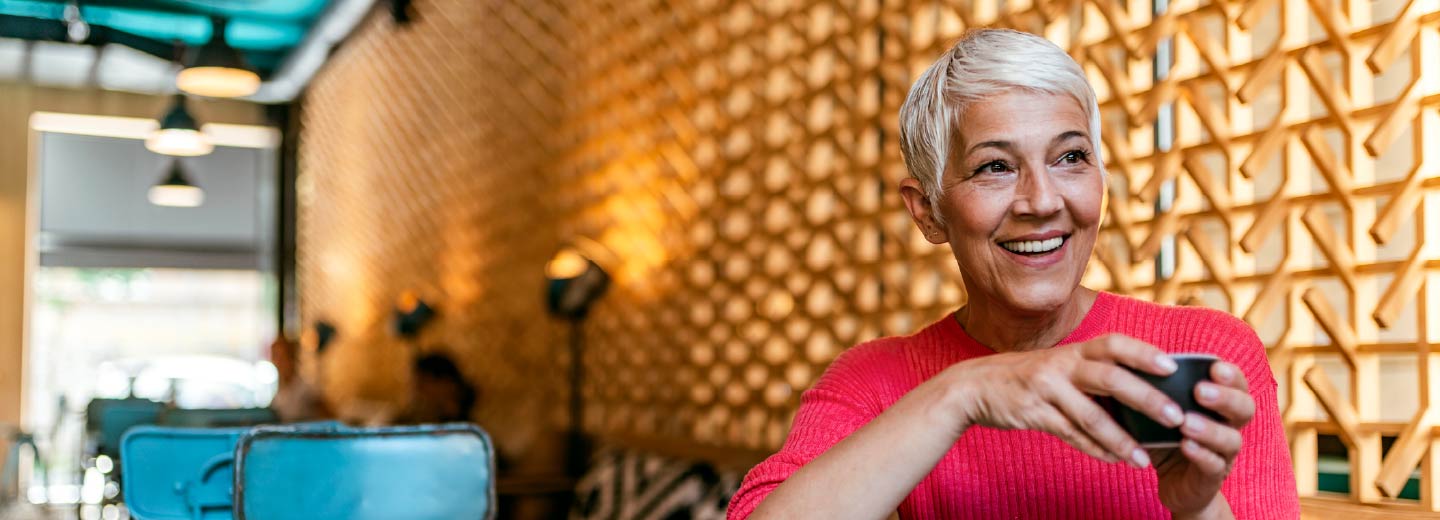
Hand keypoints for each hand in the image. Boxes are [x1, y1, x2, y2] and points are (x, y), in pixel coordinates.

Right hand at [939, 334, 1184, 467]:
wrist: (974, 386)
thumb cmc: (1026, 376)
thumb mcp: (1058, 365)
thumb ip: (1092, 373)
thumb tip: (1140, 390)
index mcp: (1073, 350)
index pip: (1113, 344)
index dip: (1143, 352)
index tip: (1172, 365)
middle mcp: (1061, 365)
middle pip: (1110, 378)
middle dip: (1145, 397)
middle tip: (1176, 416)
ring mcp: (1046, 389)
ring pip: (1091, 415)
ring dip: (1122, 439)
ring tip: (1144, 458)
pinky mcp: (1033, 414)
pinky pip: (1070, 435)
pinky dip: (1094, 449)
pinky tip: (1114, 460)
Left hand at [1151, 361, 1252, 518]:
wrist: (1174, 484)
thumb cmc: (1168, 438)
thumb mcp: (1160, 411)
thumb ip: (1155, 389)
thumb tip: (1130, 358)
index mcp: (1220, 405)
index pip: (1236, 384)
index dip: (1230, 375)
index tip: (1214, 366)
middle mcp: (1229, 427)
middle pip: (1245, 408)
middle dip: (1225, 397)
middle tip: (1200, 391)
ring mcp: (1224, 454)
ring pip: (1231, 439)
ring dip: (1210, 429)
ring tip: (1186, 422)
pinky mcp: (1211, 478)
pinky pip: (1214, 466)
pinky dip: (1201, 455)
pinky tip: (1186, 446)